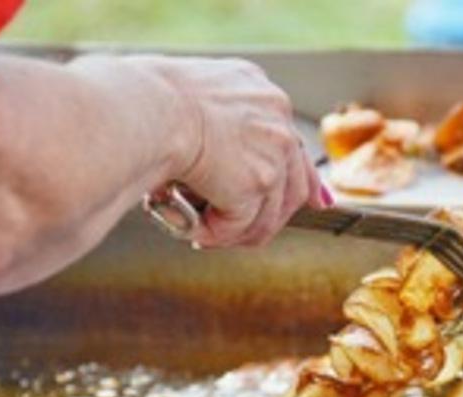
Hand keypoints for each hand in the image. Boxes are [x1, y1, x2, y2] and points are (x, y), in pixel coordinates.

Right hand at [141, 56, 330, 246]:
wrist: (145, 107)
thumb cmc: (143, 100)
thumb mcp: (188, 100)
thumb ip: (209, 124)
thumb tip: (207, 160)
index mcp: (261, 93)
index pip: (293, 142)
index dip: (304, 176)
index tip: (319, 200)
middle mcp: (276, 119)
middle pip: (293, 184)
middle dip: (271, 218)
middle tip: (239, 236)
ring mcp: (273, 152)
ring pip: (269, 213)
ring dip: (238, 232)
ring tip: (206, 237)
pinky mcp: (258, 183)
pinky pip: (242, 225)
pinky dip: (217, 235)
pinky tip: (195, 233)